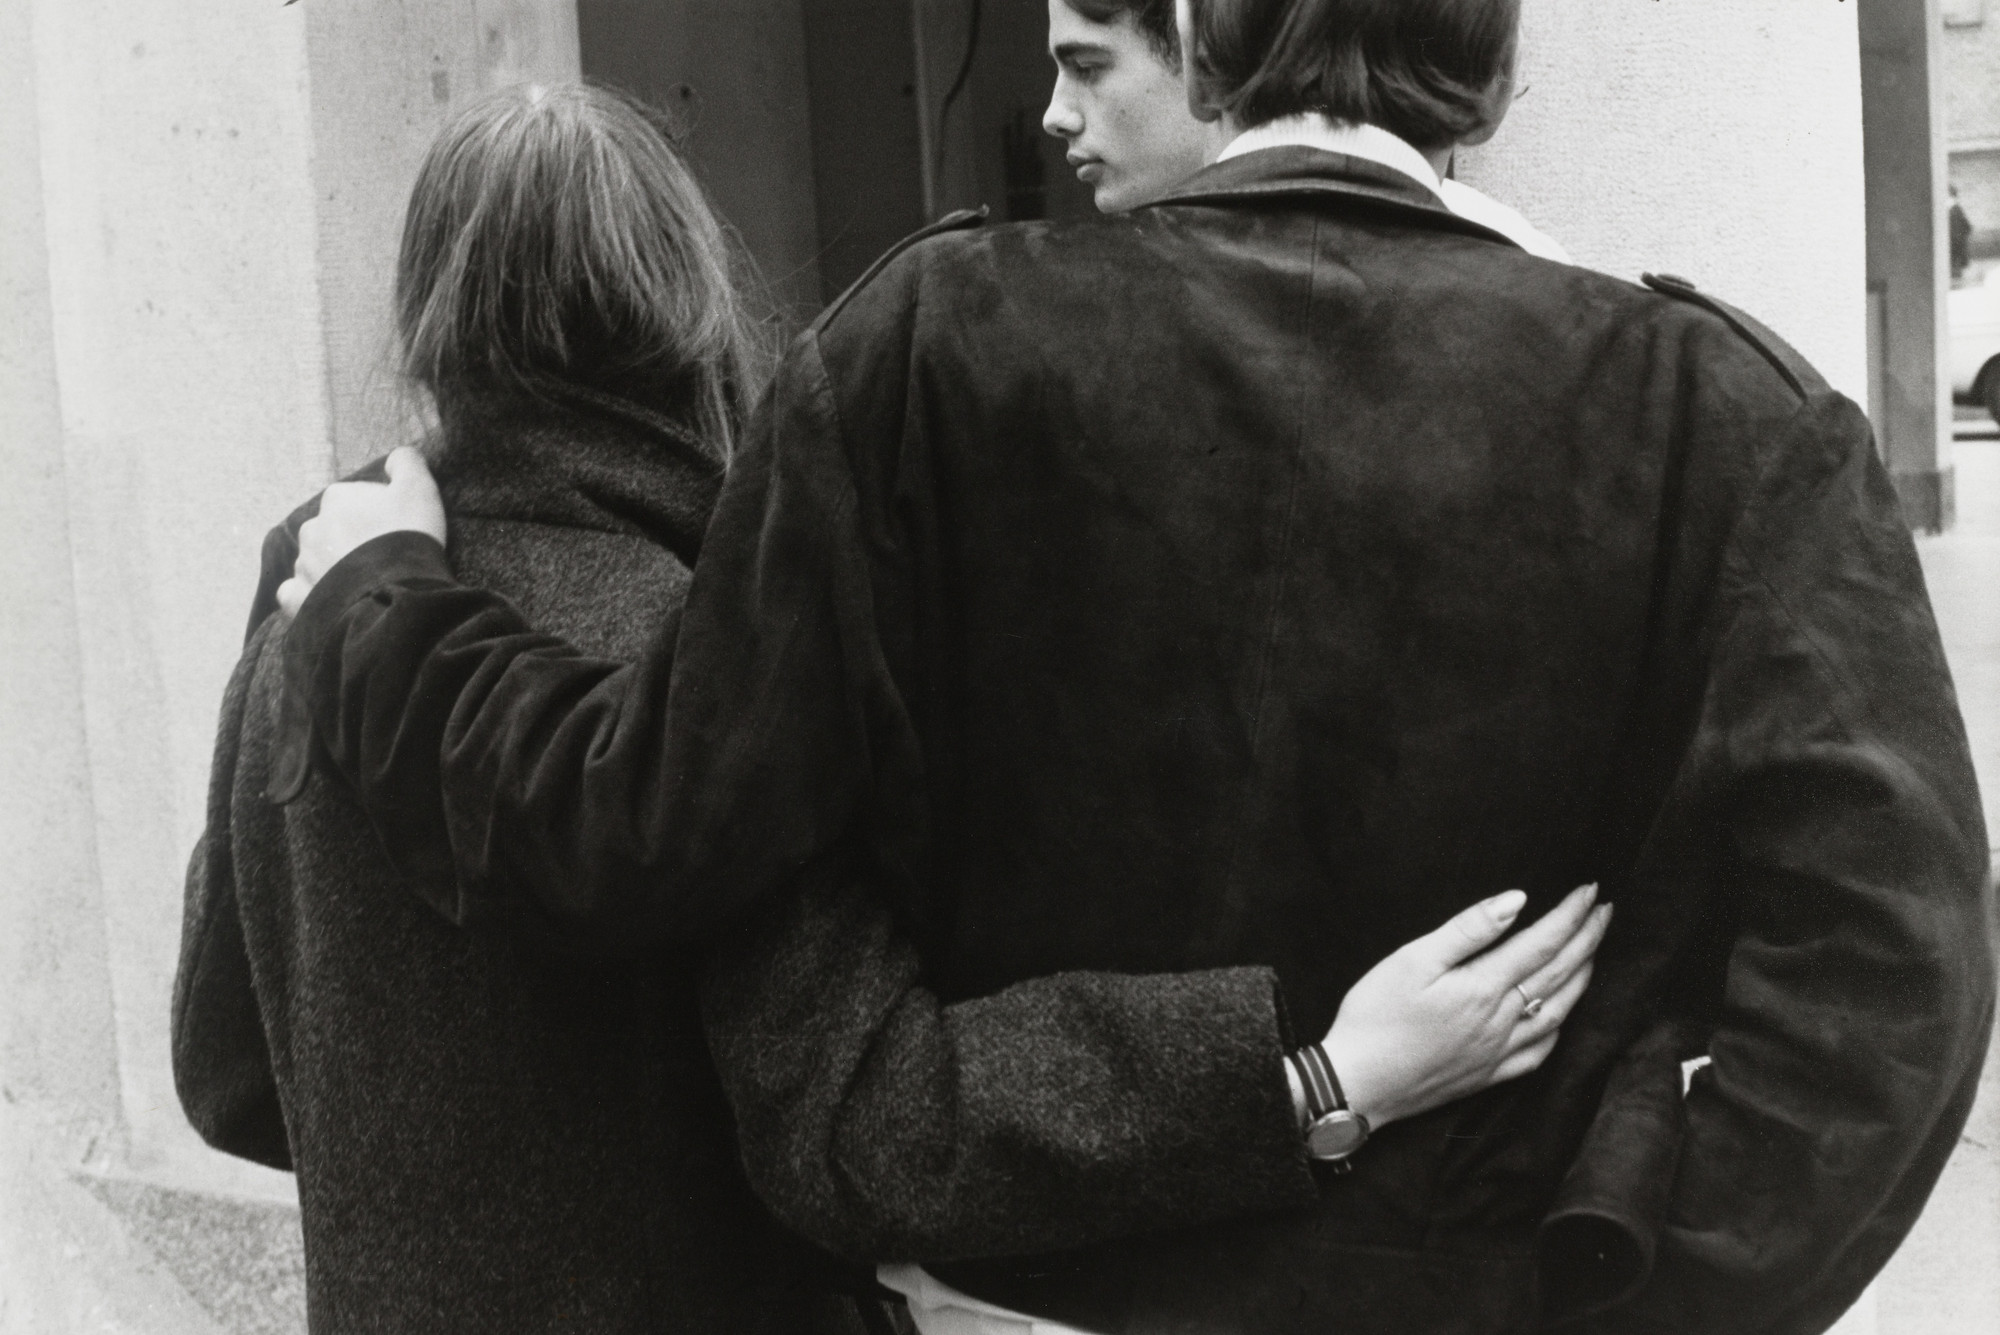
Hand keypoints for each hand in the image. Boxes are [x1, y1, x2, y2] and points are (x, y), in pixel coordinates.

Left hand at [276, 447, 444, 616]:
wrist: (397, 593)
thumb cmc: (409, 537)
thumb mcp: (420, 488)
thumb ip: (407, 463)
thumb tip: (396, 457)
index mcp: (337, 498)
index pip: (354, 500)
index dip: (378, 515)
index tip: (396, 531)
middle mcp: (313, 527)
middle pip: (333, 531)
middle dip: (351, 541)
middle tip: (381, 559)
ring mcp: (303, 564)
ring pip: (316, 561)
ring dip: (334, 568)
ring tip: (364, 584)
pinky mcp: (298, 597)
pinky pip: (298, 592)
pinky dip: (311, 594)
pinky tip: (333, 599)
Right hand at [1320, 883, 1609, 1129]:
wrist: (1358, 1084)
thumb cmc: (1376, 1016)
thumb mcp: (1412, 960)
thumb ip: (1468, 930)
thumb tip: (1517, 900)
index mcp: (1485, 987)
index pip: (1543, 943)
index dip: (1571, 916)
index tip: (1591, 891)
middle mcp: (1502, 1021)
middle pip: (1558, 974)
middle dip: (1587, 940)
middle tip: (1606, 912)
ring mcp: (1498, 1052)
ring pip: (1557, 1012)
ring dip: (1581, 979)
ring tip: (1592, 955)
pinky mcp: (1487, 1075)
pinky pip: (1539, 1052)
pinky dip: (1559, 1028)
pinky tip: (1561, 1017)